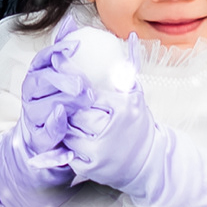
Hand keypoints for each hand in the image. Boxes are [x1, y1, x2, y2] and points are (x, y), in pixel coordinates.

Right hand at [10, 24, 112, 177]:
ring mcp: (32, 116)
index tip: (75, 46)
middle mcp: (31, 94)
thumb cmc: (57, 106)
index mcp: (37, 77)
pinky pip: (44, 129)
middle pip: (40, 80)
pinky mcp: (37, 138)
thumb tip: (71, 21)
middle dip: (62, 78)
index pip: (42, 59)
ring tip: (85, 98)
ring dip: (64, 100)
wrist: (42, 144)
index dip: (57, 50)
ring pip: (42, 104)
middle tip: (84, 83)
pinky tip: (63, 116)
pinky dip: (53, 123)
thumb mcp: (63, 78)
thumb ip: (64, 53)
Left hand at [41, 26, 150, 184]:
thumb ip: (128, 70)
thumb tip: (131, 39)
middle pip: (72, 111)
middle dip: (66, 106)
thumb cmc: (138, 126)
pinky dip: (64, 144)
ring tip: (63, 118)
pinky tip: (67, 137)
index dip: (72, 86)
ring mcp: (98, 151)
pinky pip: (66, 150)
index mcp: (120, 109)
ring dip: (63, 124)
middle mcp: (109, 130)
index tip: (57, 72)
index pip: (85, 93)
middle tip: (58, 99)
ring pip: (66, 130)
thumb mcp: (135, 96)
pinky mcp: (89, 167)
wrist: (149, 162)